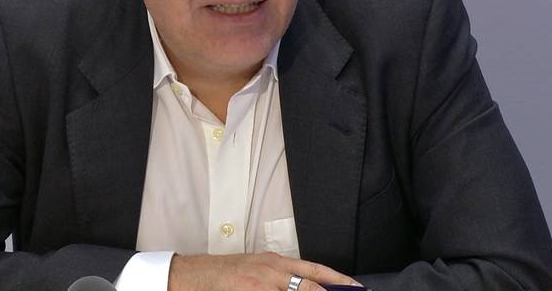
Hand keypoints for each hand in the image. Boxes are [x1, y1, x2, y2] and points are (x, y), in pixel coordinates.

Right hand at [168, 252, 361, 290]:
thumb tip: (309, 286)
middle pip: (310, 287)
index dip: (339, 281)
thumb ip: (282, 278)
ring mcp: (260, 286)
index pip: (315, 270)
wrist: (193, 276)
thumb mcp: (257, 268)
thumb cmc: (225, 274)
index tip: (358, 289)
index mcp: (275, 262)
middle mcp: (271, 272)